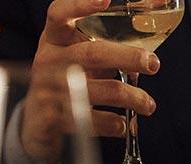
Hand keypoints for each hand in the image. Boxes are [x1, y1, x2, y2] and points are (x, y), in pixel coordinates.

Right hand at [21, 0, 160, 163]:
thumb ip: (109, 50)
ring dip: (129, 97)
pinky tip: (123, 124)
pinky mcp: (49, 118)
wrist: (37, 122)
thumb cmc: (66, 80)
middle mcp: (48, 60)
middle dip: (127, 57)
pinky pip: (87, 120)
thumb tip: (148, 56)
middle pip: (90, 53)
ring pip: (95, 90)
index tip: (106, 0)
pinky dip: (112, 124)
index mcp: (54, 38)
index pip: (59, 13)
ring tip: (148, 104)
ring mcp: (46, 89)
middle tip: (153, 63)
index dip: (80, 5)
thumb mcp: (79, 58)